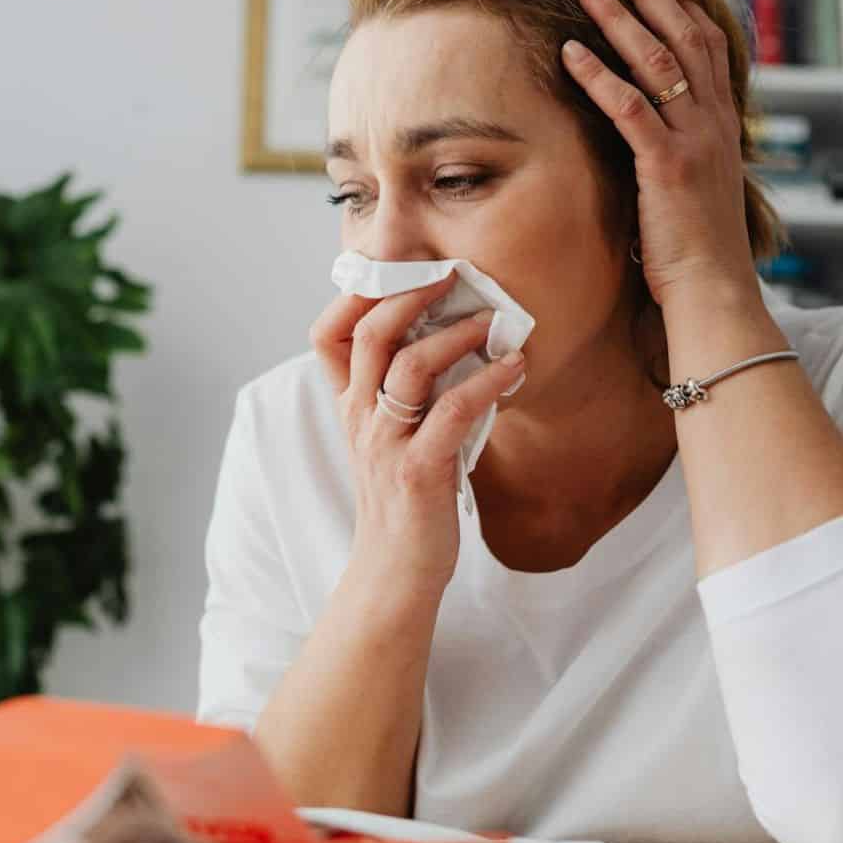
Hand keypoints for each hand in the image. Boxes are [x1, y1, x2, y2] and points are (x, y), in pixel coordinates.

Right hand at [310, 273, 526, 609]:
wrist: (394, 572)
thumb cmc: (403, 502)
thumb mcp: (389, 440)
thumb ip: (404, 395)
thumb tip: (452, 342)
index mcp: (350, 407)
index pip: (327, 336)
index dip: (354, 296)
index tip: (397, 269)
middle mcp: (361, 419)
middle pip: (370, 334)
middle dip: (411, 293)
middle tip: (452, 274)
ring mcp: (386, 444)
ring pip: (409, 366)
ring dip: (456, 335)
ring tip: (493, 322)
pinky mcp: (418, 471)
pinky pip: (452, 412)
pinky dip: (488, 382)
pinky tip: (515, 368)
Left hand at [562, 0, 761, 308]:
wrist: (713, 292)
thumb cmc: (694, 251)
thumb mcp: (692, 189)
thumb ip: (675, 153)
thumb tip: (647, 139)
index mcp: (723, 127)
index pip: (710, 49)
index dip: (683, 9)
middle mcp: (715, 125)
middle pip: (685, 39)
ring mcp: (694, 142)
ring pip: (658, 61)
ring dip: (620, 19)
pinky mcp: (666, 165)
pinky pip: (629, 108)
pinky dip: (597, 75)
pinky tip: (569, 52)